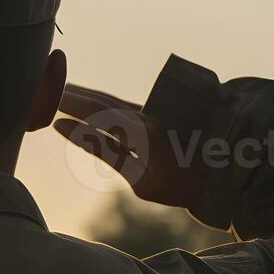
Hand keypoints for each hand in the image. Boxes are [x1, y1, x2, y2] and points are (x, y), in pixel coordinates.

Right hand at [54, 84, 204, 207]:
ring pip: (111, 102)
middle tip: (46, 88)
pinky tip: (92, 105)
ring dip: (86, 97)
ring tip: (63, 93)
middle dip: (73, 95)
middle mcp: (144, 116)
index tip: (48, 106)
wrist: (227, 172)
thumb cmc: (181, 184)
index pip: (95, 113)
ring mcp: (152, 115)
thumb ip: (105, 152)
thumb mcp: (141, 180)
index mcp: (139, 130)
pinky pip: (121, 108)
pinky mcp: (157, 118)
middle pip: (101, 102)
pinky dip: (101, 105)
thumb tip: (69, 129)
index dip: (70, 107)